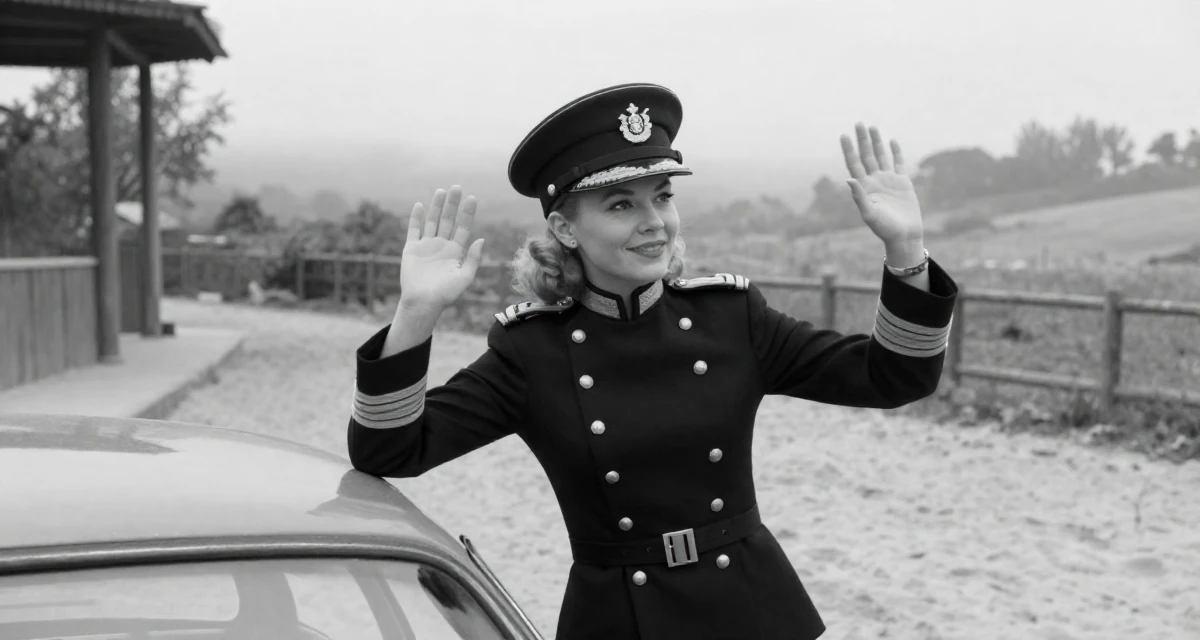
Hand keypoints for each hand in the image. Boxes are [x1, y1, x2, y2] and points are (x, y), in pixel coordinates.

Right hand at [398, 186, 484, 313]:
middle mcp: (442, 246)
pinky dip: (416, 218)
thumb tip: (481, 239)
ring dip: (436, 206)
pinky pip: (414, 230)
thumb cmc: (445, 294)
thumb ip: (473, 258)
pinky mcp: (412, 249)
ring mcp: (427, 246)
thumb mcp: (464, 277)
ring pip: (432, 221)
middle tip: (457, 187)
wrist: (423, 303)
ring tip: (441, 191)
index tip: (472, 198)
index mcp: (456, 251)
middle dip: (453, 204)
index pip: (463, 227)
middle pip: (448, 220)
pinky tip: (419, 205)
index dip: (468, 213)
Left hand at [840, 123, 923, 243]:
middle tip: (858, 123)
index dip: (849, 149)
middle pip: (866, 155)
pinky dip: (895, 152)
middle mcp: (874, 181)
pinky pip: (898, 163)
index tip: (844, 135)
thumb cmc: (885, 228)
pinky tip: (892, 141)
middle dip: (862, 139)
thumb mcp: (869, 214)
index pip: (854, 163)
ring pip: (881, 156)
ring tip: (872, 126)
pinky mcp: (902, 183)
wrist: (904, 235)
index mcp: (864, 187)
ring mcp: (888, 180)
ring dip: (876, 142)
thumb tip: (849, 178)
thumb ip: (859, 196)